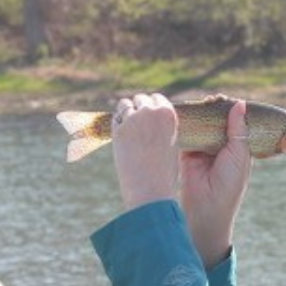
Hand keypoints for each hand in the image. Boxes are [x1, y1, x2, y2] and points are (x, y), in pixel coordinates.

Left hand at [112, 93, 180, 209]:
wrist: (150, 187)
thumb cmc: (163, 170)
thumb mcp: (170, 142)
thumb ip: (161, 126)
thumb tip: (147, 115)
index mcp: (169, 114)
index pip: (157, 98)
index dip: (152, 107)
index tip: (148, 117)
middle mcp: (151, 112)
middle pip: (141, 99)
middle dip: (138, 108)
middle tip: (137, 126)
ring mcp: (134, 119)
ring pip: (125, 104)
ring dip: (125, 113)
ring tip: (129, 131)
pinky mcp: (119, 129)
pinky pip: (115, 118)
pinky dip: (117, 124)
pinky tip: (122, 138)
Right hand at [179, 100, 252, 266]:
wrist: (206, 208)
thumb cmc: (229, 185)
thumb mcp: (238, 155)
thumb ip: (238, 129)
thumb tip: (239, 104)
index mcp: (237, 148)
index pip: (235, 123)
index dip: (231, 110)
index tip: (226, 99)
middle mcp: (220, 148)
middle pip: (216, 122)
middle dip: (213, 110)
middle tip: (211, 100)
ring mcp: (203, 150)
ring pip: (201, 126)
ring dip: (200, 115)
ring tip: (199, 103)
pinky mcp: (186, 153)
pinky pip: (186, 134)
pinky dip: (185, 124)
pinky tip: (184, 113)